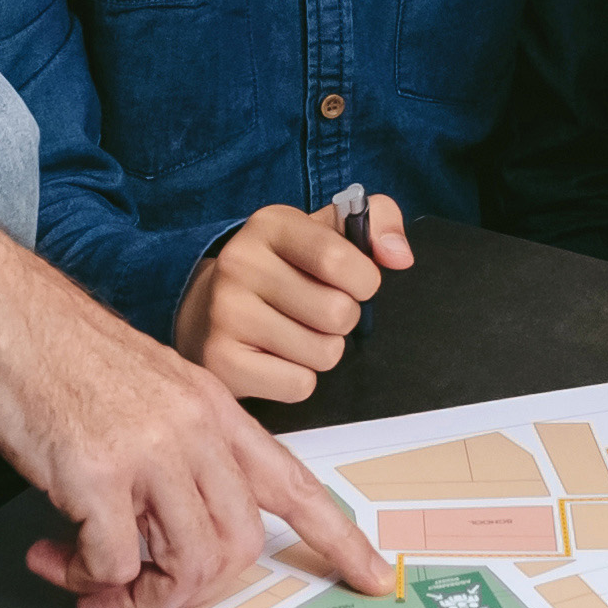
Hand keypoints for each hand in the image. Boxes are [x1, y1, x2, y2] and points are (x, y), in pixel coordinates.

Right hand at [0, 292, 398, 607]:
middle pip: (236, 549)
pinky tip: (56, 556)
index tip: (375, 578)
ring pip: (185, 567)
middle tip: (136, 591)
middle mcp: (196, 432)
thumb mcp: (149, 388)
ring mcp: (150, 453)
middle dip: (189, 590)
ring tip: (87, 580)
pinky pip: (115, 565)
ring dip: (136, 595)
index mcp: (216, 411)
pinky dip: (86, 578)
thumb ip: (178, 447)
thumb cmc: (57, 351)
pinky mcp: (96, 475)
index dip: (341, 539)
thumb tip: (172, 526)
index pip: (297, 485)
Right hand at [171, 194, 410, 402]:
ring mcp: (225, 314)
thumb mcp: (327, 232)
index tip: (353, 282)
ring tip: (294, 333)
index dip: (364, 280)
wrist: (208, 310)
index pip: (340, 259)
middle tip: (316, 312)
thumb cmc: (283, 271)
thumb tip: (399, 255)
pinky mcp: (221, 361)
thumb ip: (377, 222)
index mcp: (270, 224)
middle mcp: (239, 263)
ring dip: (323, 350)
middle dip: (343, 319)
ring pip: (323, 353)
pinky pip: (300, 385)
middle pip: (338, 312)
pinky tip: (276, 358)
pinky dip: (299, 378)